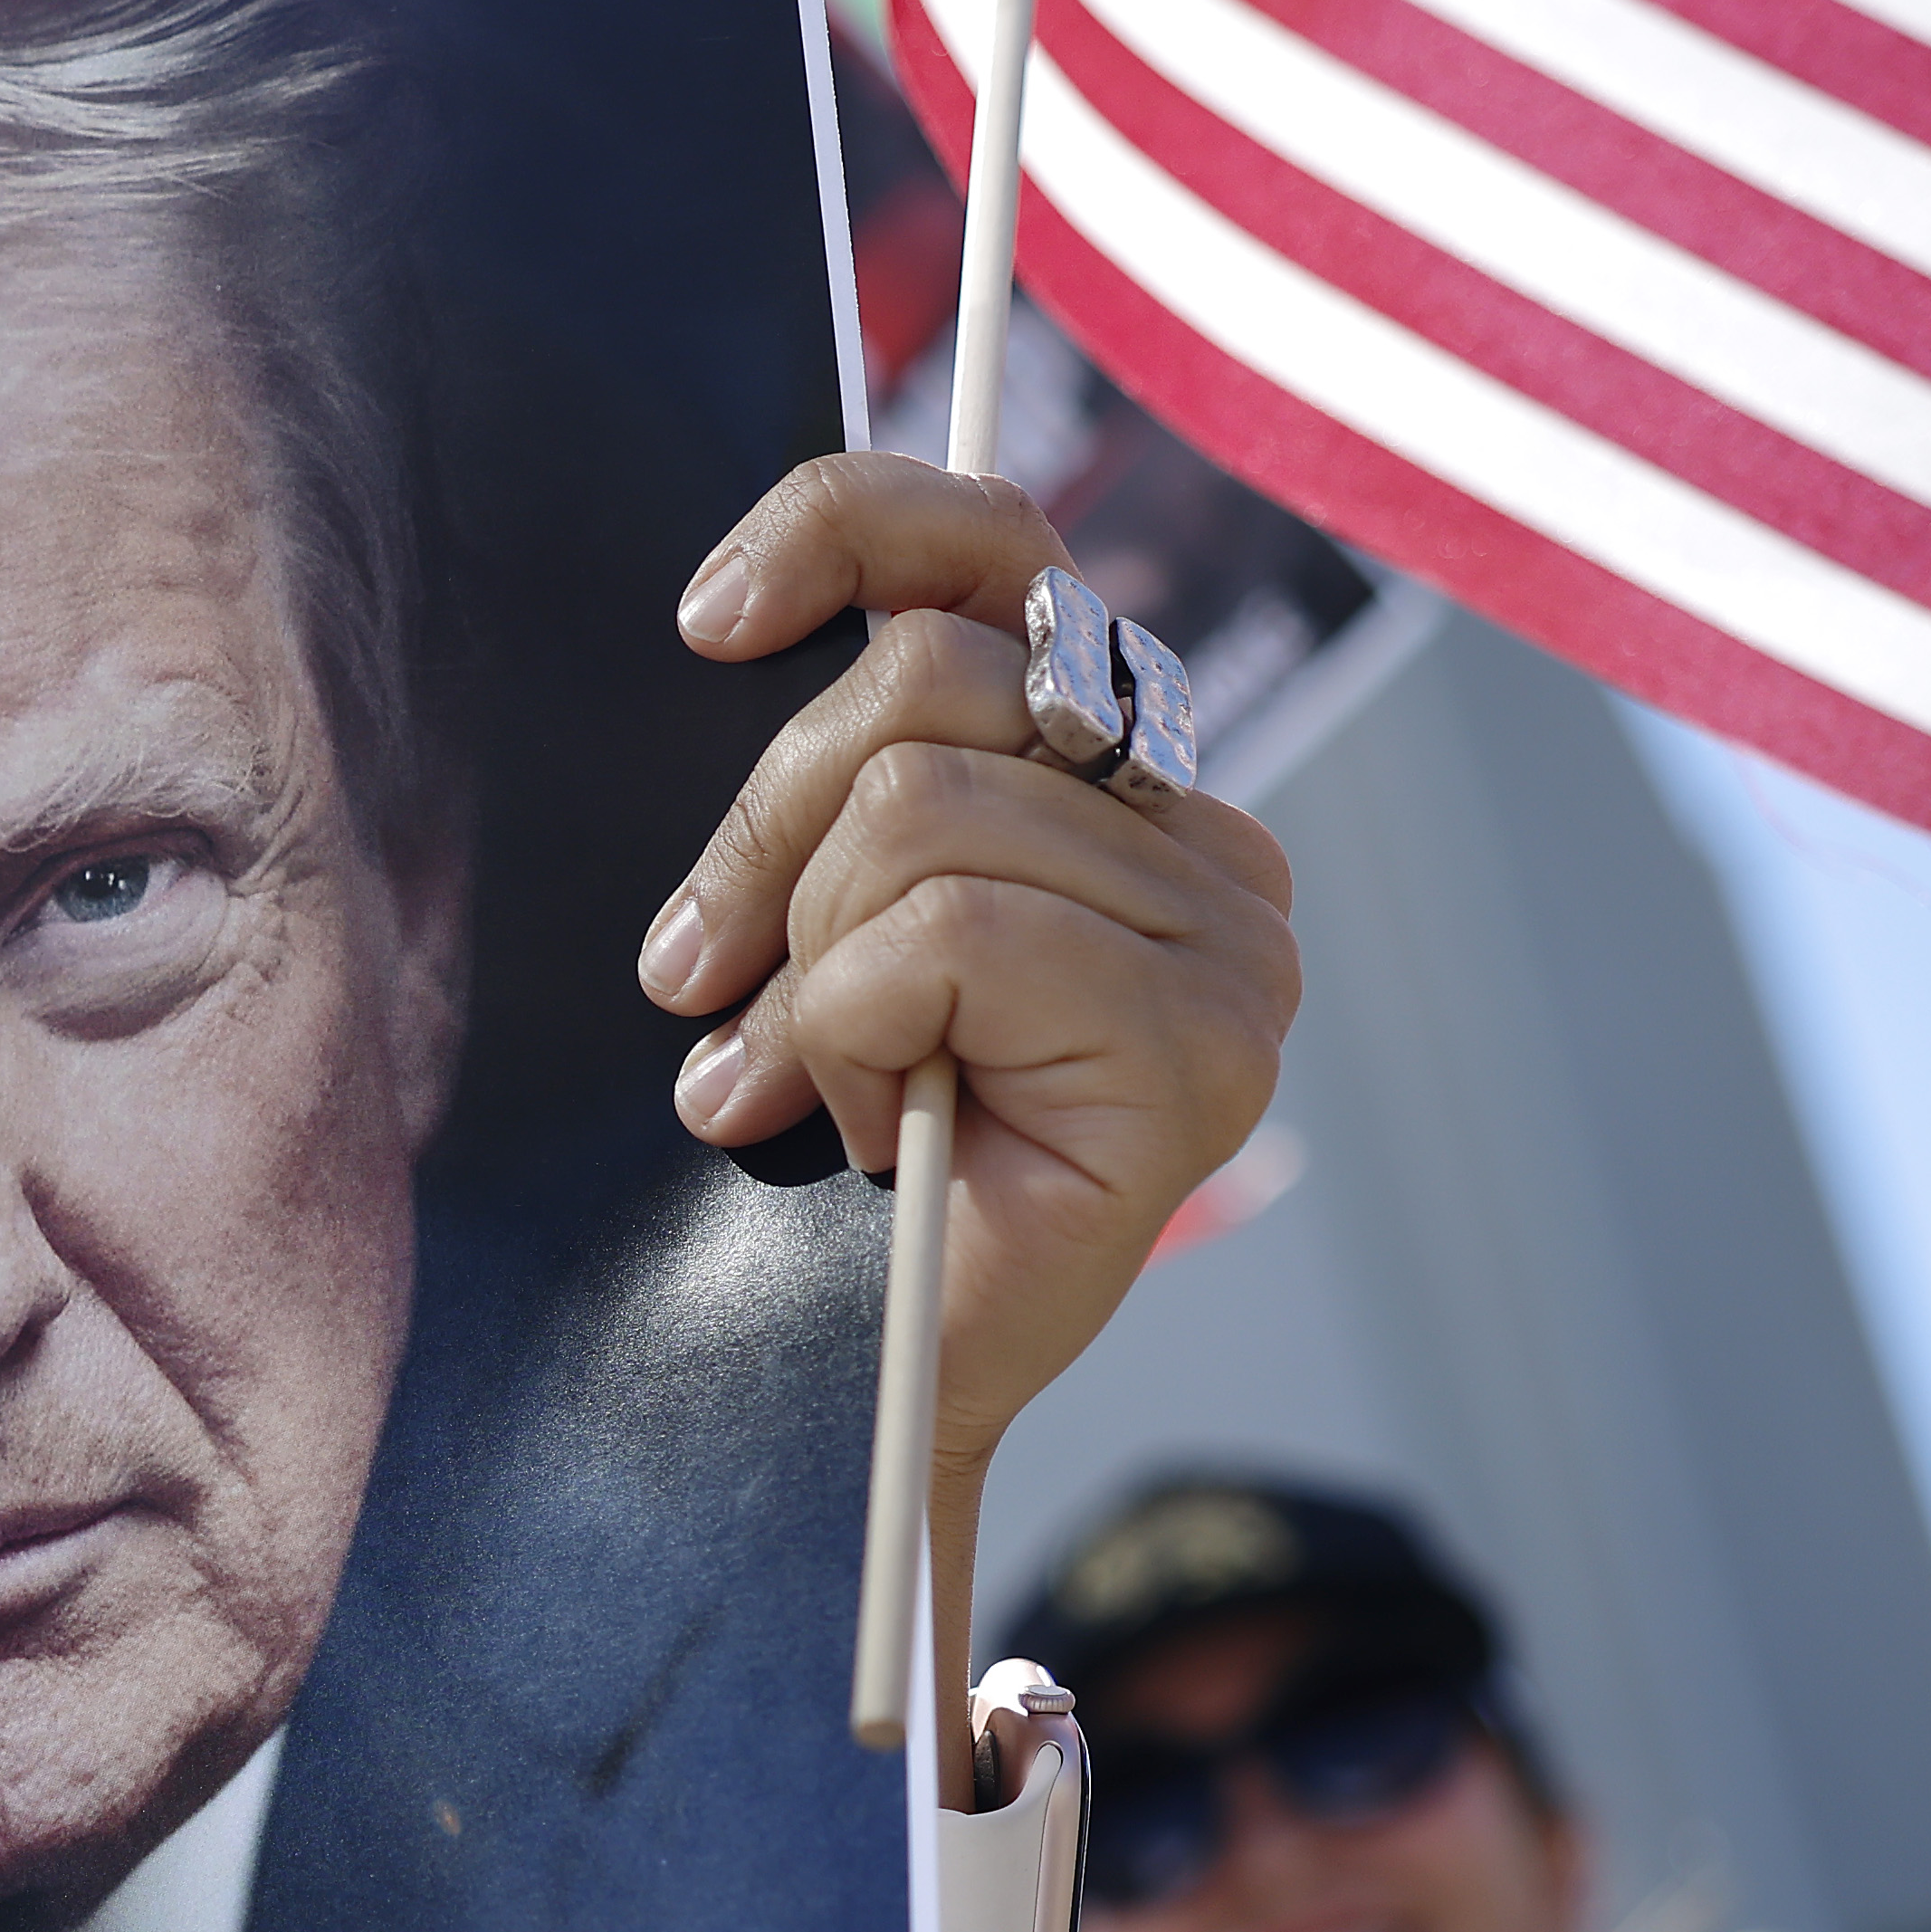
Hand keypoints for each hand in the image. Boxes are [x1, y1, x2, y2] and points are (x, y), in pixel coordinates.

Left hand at [645, 456, 1300, 1495]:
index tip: (704, 622)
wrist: (848, 1400)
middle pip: (929, 686)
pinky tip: (861, 1132)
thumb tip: (755, 620)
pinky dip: (848, 1033)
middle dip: (766, 836)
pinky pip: (948, 933)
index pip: (1004, 554)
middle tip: (700, 985)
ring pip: (921, 807)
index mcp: (1127, 791)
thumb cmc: (820, 1172)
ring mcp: (1230, 952)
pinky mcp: (1200, 1050)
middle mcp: (1212, 852)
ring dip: (807, 965)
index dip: (850, 531)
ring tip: (792, 1087)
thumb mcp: (815, 913)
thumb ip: (851, 770)